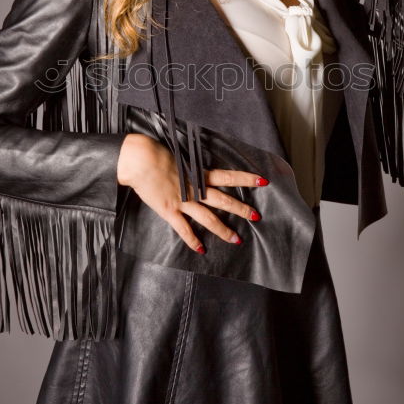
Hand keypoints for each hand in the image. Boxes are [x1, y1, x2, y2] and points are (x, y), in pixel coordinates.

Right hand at [116, 132, 265, 254]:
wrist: (140, 160)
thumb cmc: (156, 153)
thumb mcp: (178, 156)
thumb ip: (188, 165)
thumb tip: (191, 166)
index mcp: (198, 173)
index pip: (228, 177)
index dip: (246, 179)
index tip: (263, 181)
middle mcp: (195, 189)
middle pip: (224, 201)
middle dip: (241, 209)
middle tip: (257, 216)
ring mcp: (183, 201)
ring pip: (209, 218)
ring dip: (224, 230)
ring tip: (237, 240)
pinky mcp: (169, 211)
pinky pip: (184, 229)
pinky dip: (192, 241)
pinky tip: (201, 250)